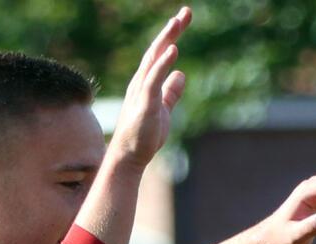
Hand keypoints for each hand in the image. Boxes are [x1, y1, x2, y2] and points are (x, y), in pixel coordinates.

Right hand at [106, 7, 190, 167]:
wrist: (129, 157)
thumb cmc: (144, 135)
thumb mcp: (162, 108)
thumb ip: (171, 91)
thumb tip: (181, 74)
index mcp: (147, 82)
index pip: (160, 53)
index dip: (172, 36)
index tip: (183, 19)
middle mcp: (142, 81)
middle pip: (157, 49)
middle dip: (171, 31)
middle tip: (186, 12)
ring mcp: (142, 91)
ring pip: (154, 59)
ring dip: (166, 39)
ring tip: (178, 22)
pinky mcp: (145, 103)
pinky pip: (154, 79)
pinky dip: (162, 64)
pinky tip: (173, 51)